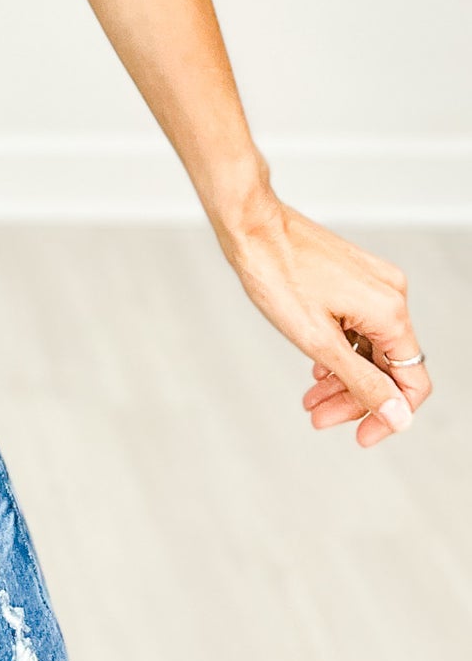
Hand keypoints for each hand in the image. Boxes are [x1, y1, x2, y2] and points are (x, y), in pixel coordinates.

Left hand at [217, 193, 430, 446]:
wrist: (250, 224)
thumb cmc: (275, 272)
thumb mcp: (318, 341)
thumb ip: (362, 382)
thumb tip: (398, 417)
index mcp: (389, 311)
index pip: (412, 382)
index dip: (389, 415)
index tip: (361, 436)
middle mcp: (390, 294)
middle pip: (387, 366)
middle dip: (355, 398)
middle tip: (319, 417)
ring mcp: (372, 282)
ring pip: (369, 347)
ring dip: (343, 377)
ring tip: (311, 398)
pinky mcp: (354, 276)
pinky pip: (358, 325)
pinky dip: (339, 350)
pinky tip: (316, 367)